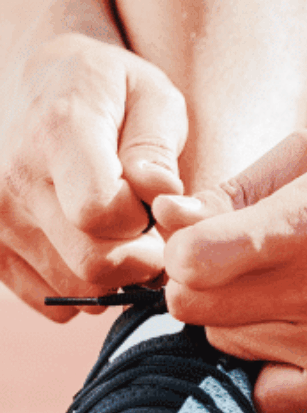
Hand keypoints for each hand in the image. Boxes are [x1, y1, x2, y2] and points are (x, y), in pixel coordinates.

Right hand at [0, 34, 187, 320]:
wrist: (38, 84)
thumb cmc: (111, 93)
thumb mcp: (152, 96)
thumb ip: (157, 148)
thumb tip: (159, 195)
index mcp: (57, 133)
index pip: (103, 214)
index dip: (147, 223)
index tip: (154, 204)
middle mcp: (12, 179)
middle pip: (93, 264)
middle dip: (140, 258)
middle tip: (148, 229)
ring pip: (75, 290)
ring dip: (113, 274)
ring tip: (117, 232)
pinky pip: (51, 301)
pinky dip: (81, 284)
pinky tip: (88, 245)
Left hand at [156, 130, 306, 412]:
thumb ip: (233, 189)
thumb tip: (169, 220)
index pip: (190, 262)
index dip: (184, 248)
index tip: (206, 241)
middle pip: (198, 309)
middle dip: (204, 284)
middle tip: (240, 269)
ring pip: (232, 345)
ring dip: (243, 321)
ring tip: (289, 294)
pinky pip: (272, 398)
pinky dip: (273, 372)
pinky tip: (301, 339)